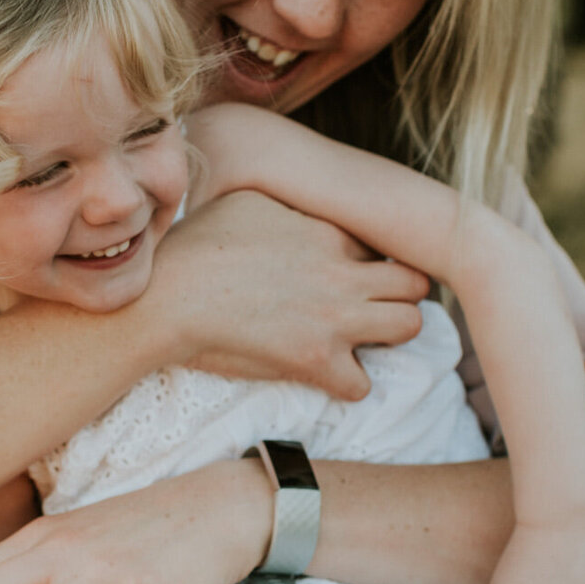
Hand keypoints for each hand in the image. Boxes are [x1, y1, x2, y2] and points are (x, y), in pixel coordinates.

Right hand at [150, 191, 428, 400]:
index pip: (385, 243)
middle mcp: (342, 273)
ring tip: (359, 337)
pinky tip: (325, 372)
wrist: (168, 294)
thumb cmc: (195, 243)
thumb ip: (289, 204)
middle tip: (372, 304)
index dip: (373, 259)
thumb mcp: (247, 200)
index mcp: (328, 231)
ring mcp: (334, 318)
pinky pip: (362, 383)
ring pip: (410, 326)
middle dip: (401, 294)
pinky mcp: (314, 359)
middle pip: (416, 282)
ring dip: (388, 334)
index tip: (353, 270)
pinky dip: (346, 382)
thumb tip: (296, 204)